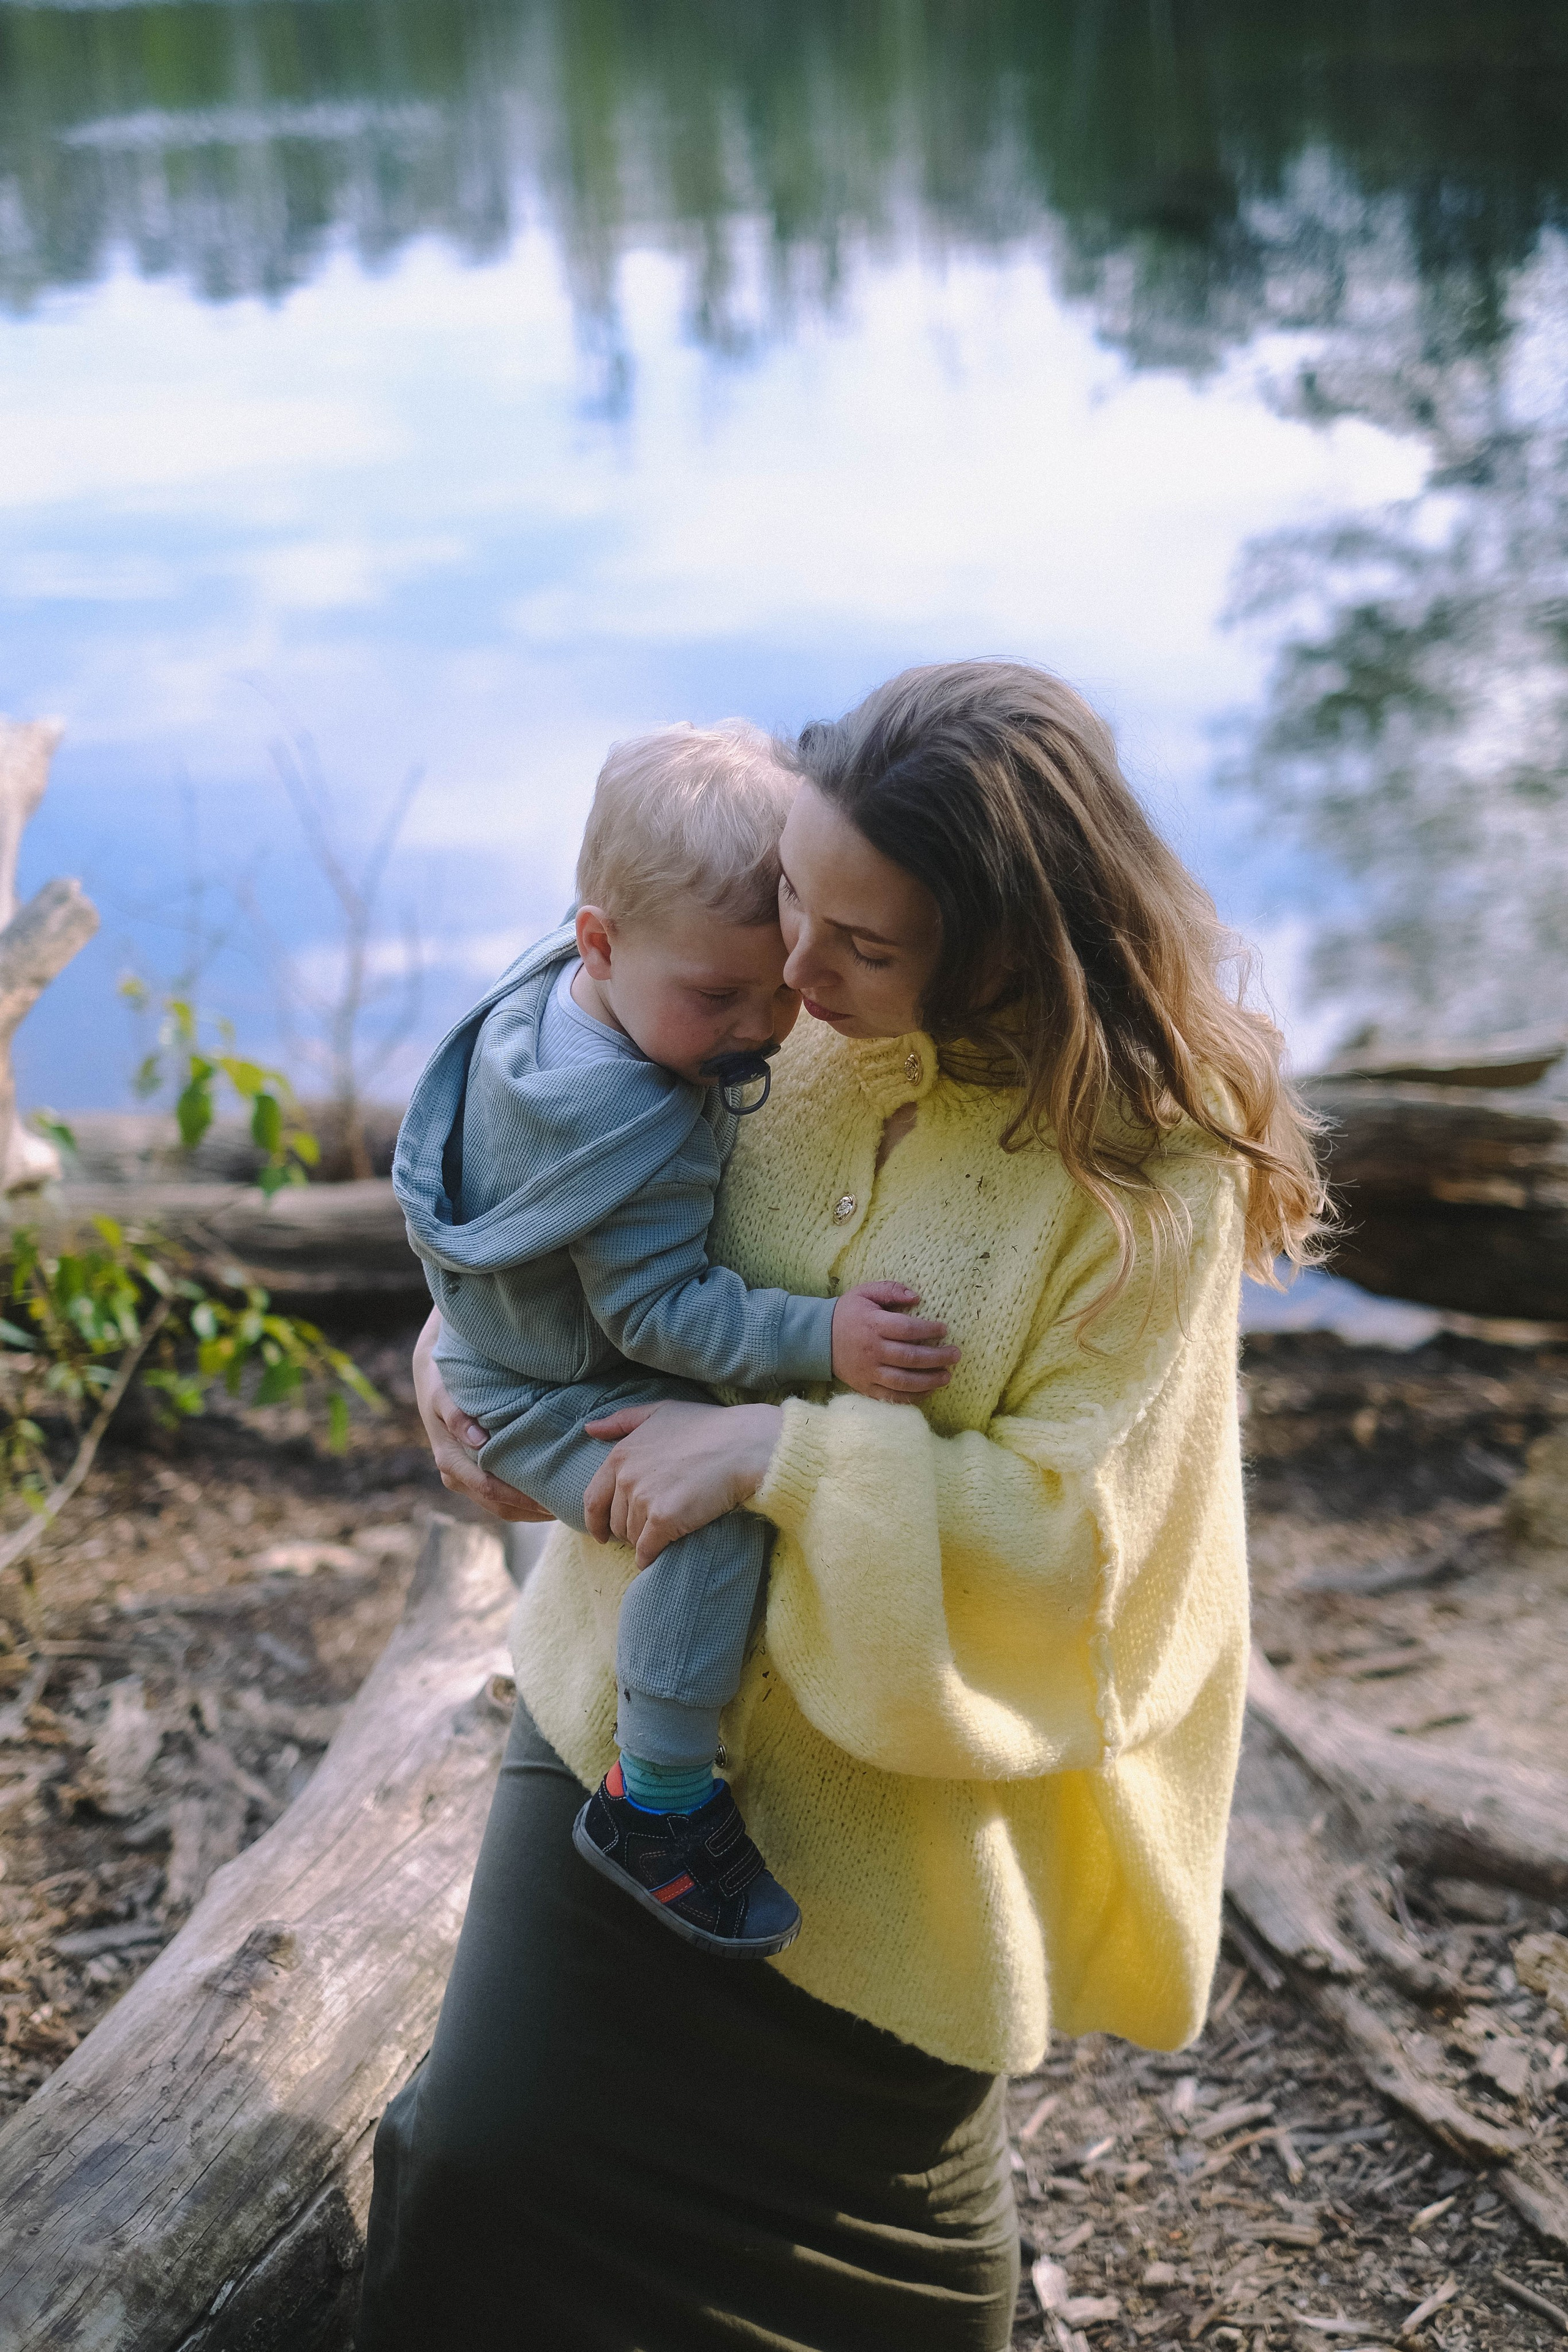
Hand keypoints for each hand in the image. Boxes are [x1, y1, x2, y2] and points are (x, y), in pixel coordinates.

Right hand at [411, 1309, 554, 1523]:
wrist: (430, 1377)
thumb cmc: (441, 1383)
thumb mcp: (443, 1394)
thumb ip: (458, 1416)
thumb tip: (478, 1442)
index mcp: (450, 1461)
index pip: (489, 1489)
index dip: (520, 1498)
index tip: (551, 1499)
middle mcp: (456, 1477)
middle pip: (498, 1505)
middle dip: (532, 1510)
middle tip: (568, 1507)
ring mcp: (464, 1480)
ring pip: (500, 1506)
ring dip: (530, 1510)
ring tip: (563, 1504)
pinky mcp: (473, 1475)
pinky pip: (500, 1497)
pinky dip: (523, 1501)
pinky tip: (547, 1494)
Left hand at [582, 1399, 781, 1568]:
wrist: (744, 1446)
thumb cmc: (707, 1426)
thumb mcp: (660, 1412)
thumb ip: (622, 1421)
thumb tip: (590, 1429)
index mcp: (621, 1455)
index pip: (594, 1498)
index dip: (597, 1521)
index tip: (603, 1533)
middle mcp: (626, 1478)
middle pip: (615, 1521)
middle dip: (627, 1530)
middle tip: (646, 1531)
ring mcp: (644, 1500)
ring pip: (632, 1536)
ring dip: (643, 1541)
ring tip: (662, 1535)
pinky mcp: (664, 1520)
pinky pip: (647, 1550)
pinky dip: (650, 1557)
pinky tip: (658, 1557)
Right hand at [830, 1281, 959, 1402]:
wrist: (819, 1339)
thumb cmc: (847, 1313)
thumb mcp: (865, 1292)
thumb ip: (891, 1290)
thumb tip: (916, 1297)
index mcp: (873, 1325)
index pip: (908, 1329)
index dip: (929, 1330)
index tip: (944, 1330)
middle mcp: (872, 1350)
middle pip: (910, 1357)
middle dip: (938, 1357)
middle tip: (956, 1355)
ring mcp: (869, 1372)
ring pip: (904, 1381)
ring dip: (929, 1380)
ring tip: (948, 1376)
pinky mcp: (866, 1387)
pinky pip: (892, 1396)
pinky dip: (912, 1397)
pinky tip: (929, 1391)